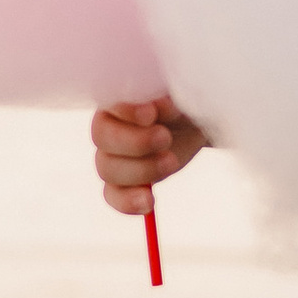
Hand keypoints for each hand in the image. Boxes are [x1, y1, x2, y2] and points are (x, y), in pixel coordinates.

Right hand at [91, 95, 207, 213]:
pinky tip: (148, 202)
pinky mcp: (123, 181)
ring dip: (140, 171)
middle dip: (136, 142)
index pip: (108, 104)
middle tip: (166, 138)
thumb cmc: (184, 102)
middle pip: (103, 138)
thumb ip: (167, 99)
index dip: (126, 111)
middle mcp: (108, 126)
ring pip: (108, 169)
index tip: (151, 115)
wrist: (194, 121)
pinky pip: (113, 195)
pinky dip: (127, 202)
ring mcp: (112, 155)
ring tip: (171, 162)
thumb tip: (158, 106)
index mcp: (118, 98)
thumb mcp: (181, 95)